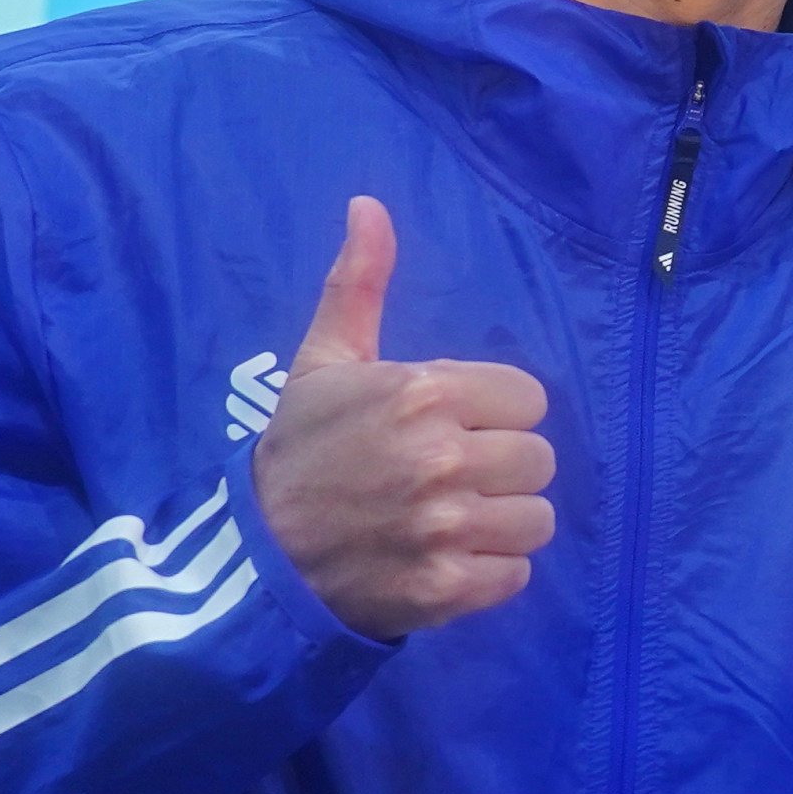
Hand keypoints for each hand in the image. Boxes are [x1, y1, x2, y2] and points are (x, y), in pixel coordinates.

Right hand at [251, 197, 556, 640]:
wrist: (253, 559)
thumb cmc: (298, 451)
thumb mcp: (324, 361)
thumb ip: (360, 284)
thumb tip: (369, 204)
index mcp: (423, 393)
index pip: (527, 398)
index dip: (494, 413)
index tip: (451, 426)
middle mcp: (443, 457)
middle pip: (539, 459)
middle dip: (501, 468)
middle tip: (449, 478)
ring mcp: (447, 527)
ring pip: (536, 519)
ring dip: (501, 523)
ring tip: (450, 522)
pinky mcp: (446, 588)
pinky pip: (517, 574)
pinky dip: (489, 574)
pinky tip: (445, 561)